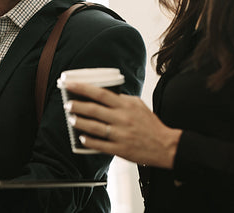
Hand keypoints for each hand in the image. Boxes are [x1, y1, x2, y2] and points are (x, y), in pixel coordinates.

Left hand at [64, 83, 181, 168]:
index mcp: (126, 105)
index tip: (70, 84)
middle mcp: (122, 118)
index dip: (82, 88)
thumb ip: (121, 99)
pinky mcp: (120, 149)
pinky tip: (81, 137)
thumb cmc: (150, 125)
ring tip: (71, 118)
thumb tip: (103, 94)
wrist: (165, 146)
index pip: (100, 93)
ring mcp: (120, 134)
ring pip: (94, 127)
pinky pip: (100, 145)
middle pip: (94, 109)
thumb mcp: (138, 105)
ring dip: (80, 122)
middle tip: (67, 103)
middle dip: (77, 106)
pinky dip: (89, 141)